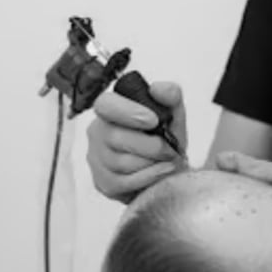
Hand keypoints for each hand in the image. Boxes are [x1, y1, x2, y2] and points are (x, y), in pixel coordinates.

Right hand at [86, 81, 187, 203]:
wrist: (172, 171)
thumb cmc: (167, 140)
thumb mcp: (174, 115)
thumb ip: (171, 96)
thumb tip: (157, 89)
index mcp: (111, 110)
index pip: (105, 104)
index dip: (128, 112)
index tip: (153, 120)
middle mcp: (98, 132)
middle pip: (115, 137)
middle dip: (150, 145)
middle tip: (170, 149)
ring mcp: (96, 159)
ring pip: (121, 162)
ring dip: (152, 162)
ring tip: (166, 160)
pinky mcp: (103, 183)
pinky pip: (124, 182)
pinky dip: (149, 177)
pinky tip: (161, 171)